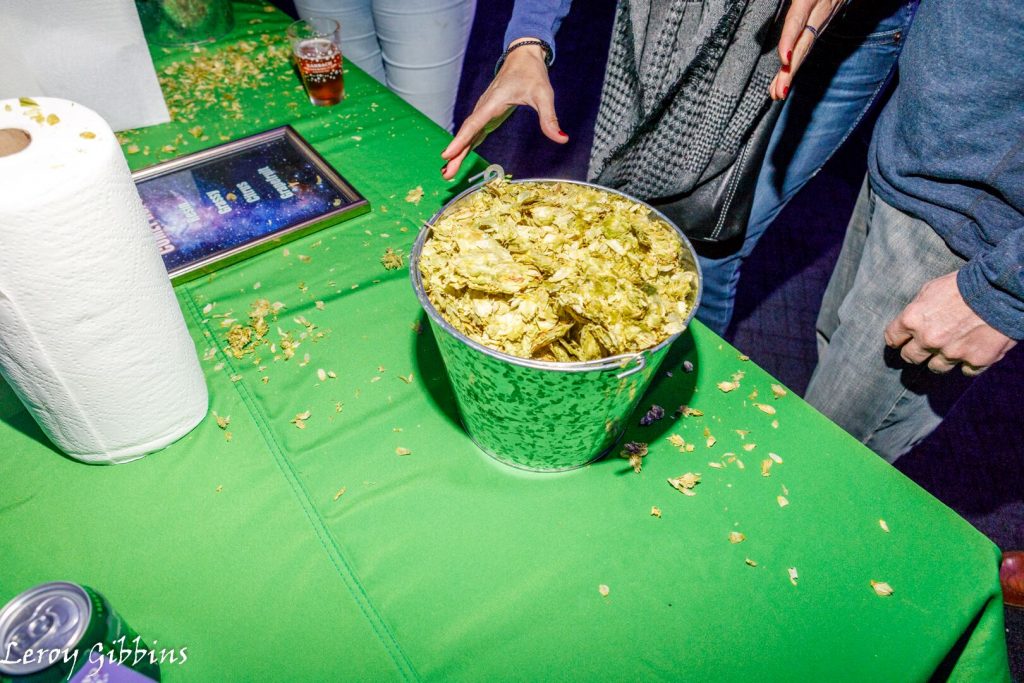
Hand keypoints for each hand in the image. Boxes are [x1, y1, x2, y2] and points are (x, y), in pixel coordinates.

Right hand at [440, 41, 567, 179]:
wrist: (523, 56)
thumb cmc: (532, 74)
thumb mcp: (544, 95)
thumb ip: (550, 119)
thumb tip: (562, 139)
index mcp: (493, 103)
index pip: (474, 124)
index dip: (460, 140)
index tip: (447, 154)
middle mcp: (484, 107)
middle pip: (466, 133)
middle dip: (456, 153)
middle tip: (446, 173)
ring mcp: (484, 111)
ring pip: (467, 133)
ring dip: (457, 151)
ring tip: (448, 171)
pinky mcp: (487, 114)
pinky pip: (473, 131)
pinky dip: (465, 145)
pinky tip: (459, 157)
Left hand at [769, 0, 846, 99]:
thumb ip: (795, 3)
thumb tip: (788, 12)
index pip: (798, 19)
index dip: (790, 39)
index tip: (783, 58)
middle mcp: (820, 9)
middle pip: (803, 42)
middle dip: (791, 69)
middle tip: (778, 91)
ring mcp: (823, 17)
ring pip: (806, 47)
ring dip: (792, 72)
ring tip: (778, 93)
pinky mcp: (822, 21)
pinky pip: (807, 43)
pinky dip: (796, 62)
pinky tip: (785, 78)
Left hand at [884, 272, 1016, 375]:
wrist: (1001, 288)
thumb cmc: (964, 284)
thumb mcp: (930, 289)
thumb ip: (917, 309)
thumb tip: (910, 323)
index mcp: (913, 319)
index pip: (893, 338)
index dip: (897, 340)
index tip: (901, 341)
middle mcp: (928, 339)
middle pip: (911, 357)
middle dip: (916, 352)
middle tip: (924, 347)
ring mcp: (952, 353)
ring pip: (936, 367)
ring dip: (940, 359)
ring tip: (950, 348)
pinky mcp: (975, 360)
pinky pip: (965, 371)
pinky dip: (967, 363)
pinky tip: (971, 351)